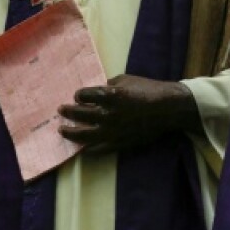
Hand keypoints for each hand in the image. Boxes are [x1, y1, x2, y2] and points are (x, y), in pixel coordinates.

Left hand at [59, 74, 200, 154]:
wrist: (167, 108)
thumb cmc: (148, 89)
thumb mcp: (126, 80)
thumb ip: (109, 85)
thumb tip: (98, 90)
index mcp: (109, 96)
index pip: (83, 96)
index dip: (78, 95)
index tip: (77, 97)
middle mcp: (108, 114)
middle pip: (79, 114)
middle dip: (67, 112)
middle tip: (61, 111)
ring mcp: (112, 131)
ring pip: (83, 134)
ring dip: (70, 132)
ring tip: (63, 130)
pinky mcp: (119, 143)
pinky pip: (98, 149)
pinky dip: (88, 149)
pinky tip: (81, 148)